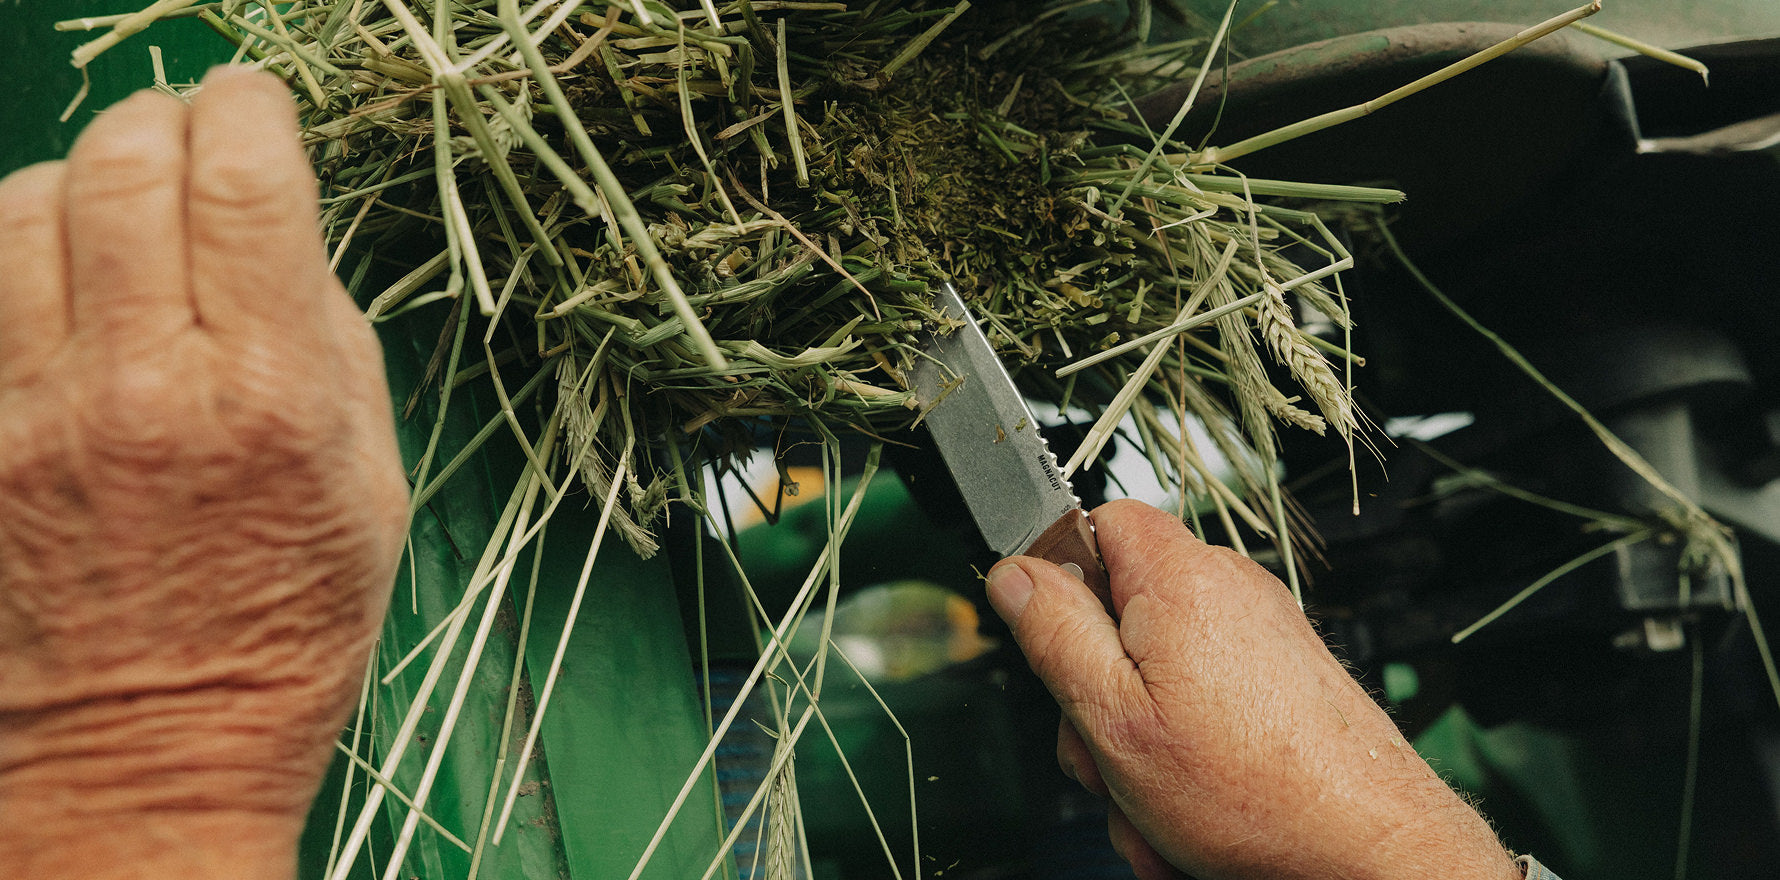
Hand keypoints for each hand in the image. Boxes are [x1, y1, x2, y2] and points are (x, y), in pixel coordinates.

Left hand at [0, 68, 406, 878]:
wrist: (147, 751)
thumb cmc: (286, 627)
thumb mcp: (369, 482)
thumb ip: (329, 340)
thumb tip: (280, 240)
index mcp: (267, 397)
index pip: (243, 181)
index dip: (251, 110)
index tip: (257, 107)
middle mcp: (142, 387)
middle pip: (120, 166)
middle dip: (162, 120)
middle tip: (190, 134)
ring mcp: (34, 410)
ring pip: (23, 205)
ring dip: (81, 175)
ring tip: (122, 205)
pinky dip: (22, 246)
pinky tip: (64, 273)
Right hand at [987, 500, 1519, 879]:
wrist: (1368, 845)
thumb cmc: (1255, 789)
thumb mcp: (1112, 714)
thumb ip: (1054, 633)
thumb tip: (1014, 572)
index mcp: (1179, 578)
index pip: (1097, 522)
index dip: (1060, 578)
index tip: (1049, 640)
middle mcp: (1228, 590)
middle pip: (1119, 615)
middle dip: (1095, 695)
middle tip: (1105, 756)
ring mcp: (1261, 635)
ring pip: (1157, 675)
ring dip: (1138, 746)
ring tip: (1155, 806)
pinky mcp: (1284, 679)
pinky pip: (1205, 704)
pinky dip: (1187, 756)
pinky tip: (1191, 812)